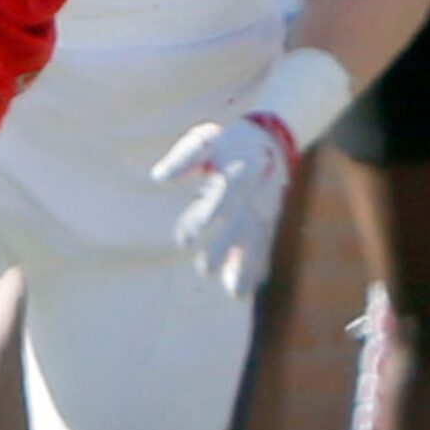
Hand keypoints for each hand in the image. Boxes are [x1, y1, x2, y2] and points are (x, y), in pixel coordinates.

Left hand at [151, 112, 295, 300]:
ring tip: (233, 292)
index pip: (218, 198)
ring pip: (256, 240)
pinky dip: (260, 266)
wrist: (271, 137)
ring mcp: (264, 208)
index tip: (183, 241)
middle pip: (238, 224)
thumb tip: (158, 177)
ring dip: (246, 266)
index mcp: (233, 173)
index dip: (202, 218)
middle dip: (223, 248)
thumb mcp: (204, 140)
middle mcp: (251, 194)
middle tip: (204, 270)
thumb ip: (183, 159)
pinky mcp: (271, 218)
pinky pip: (266, 244)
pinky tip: (250, 288)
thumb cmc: (228, 142)